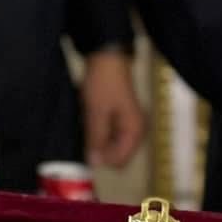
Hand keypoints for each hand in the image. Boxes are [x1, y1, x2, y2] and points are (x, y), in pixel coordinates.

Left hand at [79, 49, 144, 168]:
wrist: (107, 58)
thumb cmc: (104, 83)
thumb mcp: (97, 113)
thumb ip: (97, 139)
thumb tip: (95, 163)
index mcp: (134, 132)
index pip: (120, 160)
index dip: (101, 158)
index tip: (86, 146)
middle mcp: (135, 130)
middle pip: (116, 153)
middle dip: (99, 148)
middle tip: (86, 130)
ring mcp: (127, 123)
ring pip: (111, 143)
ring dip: (97, 138)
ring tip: (88, 121)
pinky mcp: (119, 117)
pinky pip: (108, 132)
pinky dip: (98, 129)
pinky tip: (89, 118)